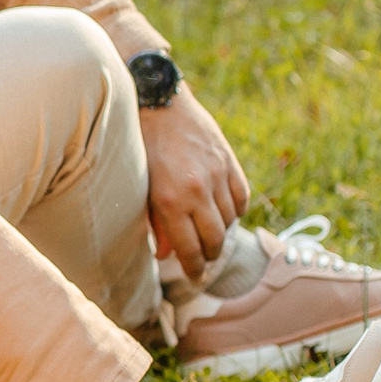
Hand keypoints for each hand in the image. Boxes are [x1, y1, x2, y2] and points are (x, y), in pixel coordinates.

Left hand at [139, 86, 249, 279]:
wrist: (157, 104)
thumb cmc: (138, 148)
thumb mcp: (139, 189)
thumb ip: (154, 222)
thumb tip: (165, 253)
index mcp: (169, 200)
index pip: (189, 248)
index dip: (194, 267)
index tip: (195, 277)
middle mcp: (197, 190)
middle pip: (215, 239)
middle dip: (210, 256)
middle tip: (204, 261)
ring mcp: (217, 175)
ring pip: (231, 219)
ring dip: (222, 232)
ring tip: (210, 236)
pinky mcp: (229, 161)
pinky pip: (242, 197)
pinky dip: (236, 209)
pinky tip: (224, 212)